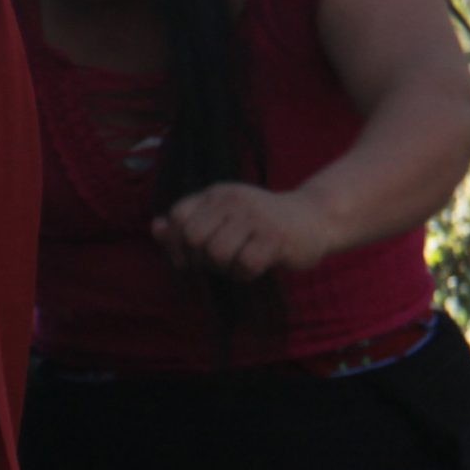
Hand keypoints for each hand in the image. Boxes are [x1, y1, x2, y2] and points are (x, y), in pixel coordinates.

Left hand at [151, 183, 336, 279]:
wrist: (313, 218)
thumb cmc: (260, 223)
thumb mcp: (223, 215)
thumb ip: (190, 221)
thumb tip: (156, 229)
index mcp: (216, 194)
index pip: (178, 217)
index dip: (175, 243)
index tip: (186, 259)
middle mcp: (233, 200)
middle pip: (194, 238)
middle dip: (201, 259)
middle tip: (219, 261)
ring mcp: (255, 218)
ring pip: (217, 253)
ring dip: (224, 268)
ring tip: (238, 263)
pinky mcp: (275, 238)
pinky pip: (244, 265)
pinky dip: (245, 274)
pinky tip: (255, 267)